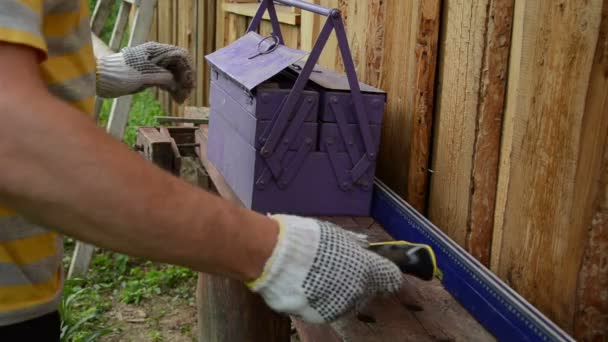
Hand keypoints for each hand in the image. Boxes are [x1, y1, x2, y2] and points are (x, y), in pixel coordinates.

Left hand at [96, 42, 193, 102]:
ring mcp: (153, 67)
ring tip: (181, 100)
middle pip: (179, 66)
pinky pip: (166, 81)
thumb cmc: (121, 73)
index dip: (187, 69)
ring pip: (174, 75)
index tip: (189, 84)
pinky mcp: (149, 76)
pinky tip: (175, 98)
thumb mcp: (145, 75)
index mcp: (156, 51)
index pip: (180, 56)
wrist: (101, 79)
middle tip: (186, 95)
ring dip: (179, 86)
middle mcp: (157, 57)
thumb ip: (164, 77)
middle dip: (185, 80)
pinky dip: (172, 89)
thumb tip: (177, 83)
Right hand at [247, 215, 403, 323]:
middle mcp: (359, 290)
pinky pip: (328, 309)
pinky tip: (307, 287)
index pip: (391, 277)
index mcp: (367, 267)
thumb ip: (353, 246)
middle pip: (368, 290)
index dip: (386, 274)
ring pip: (348, 302)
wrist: (275, 257)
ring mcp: (340, 306)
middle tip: (337, 269)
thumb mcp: (335, 234)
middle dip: (358, 281)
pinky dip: (321, 300)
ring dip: (339, 292)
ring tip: (317, 277)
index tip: (381, 272)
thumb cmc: (306, 239)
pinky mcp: (321, 317)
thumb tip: (363, 249)